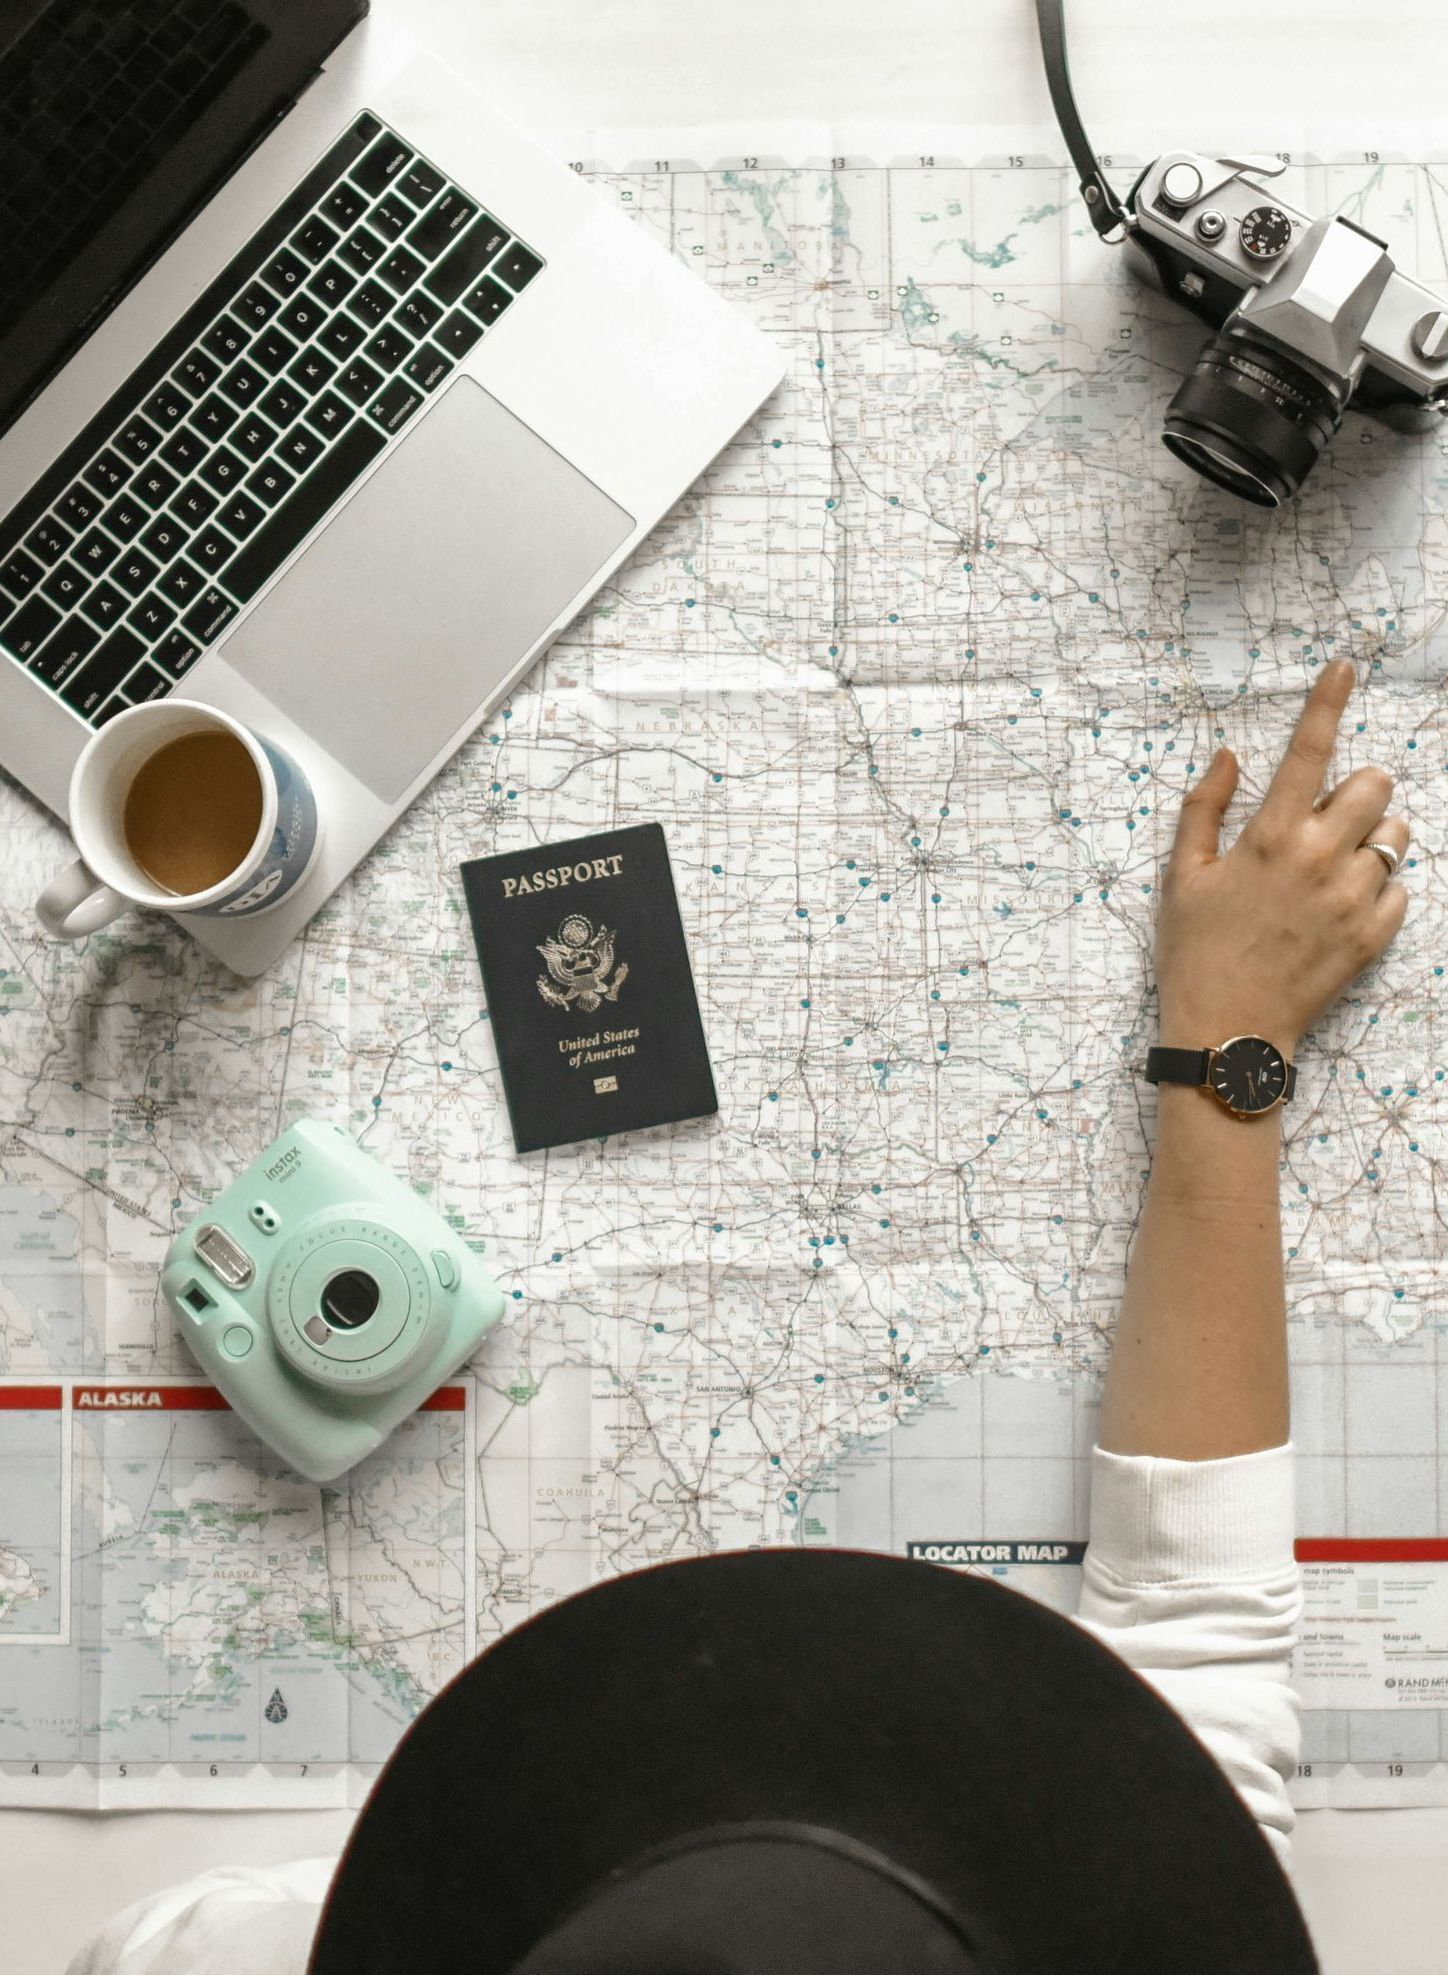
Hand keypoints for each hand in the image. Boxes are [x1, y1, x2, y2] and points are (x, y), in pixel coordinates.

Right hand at [1156, 658, 1408, 1054]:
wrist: (1227, 1033)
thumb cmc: (1195, 952)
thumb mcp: (1182, 876)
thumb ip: (1204, 808)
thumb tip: (1230, 756)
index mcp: (1269, 837)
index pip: (1309, 750)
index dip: (1328, 700)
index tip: (1345, 666)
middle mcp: (1318, 859)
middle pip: (1374, 785)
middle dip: (1357, 790)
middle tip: (1327, 817)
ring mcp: (1351, 899)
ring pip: (1395, 837)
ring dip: (1373, 839)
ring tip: (1336, 866)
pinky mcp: (1372, 936)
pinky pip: (1401, 890)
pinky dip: (1378, 890)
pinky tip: (1341, 908)